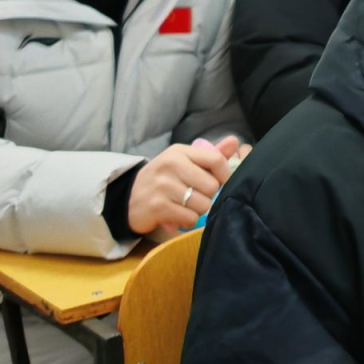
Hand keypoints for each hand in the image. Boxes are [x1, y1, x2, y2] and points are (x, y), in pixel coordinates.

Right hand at [127, 135, 248, 233]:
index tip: (219, 182)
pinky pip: (190, 219)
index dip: (224, 175)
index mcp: (179, 151)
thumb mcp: (183, 161)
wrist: (128, 199)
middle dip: (208, 196)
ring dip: (197, 210)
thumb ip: (210, 154)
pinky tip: (177, 215)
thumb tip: (235, 141)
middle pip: (212, 186)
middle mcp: (171, 165)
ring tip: (185, 206)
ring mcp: (163, 186)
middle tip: (195, 196)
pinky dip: (187, 221)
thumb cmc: (163, 179)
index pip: (216, 160)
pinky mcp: (158, 207)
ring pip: (203, 205)